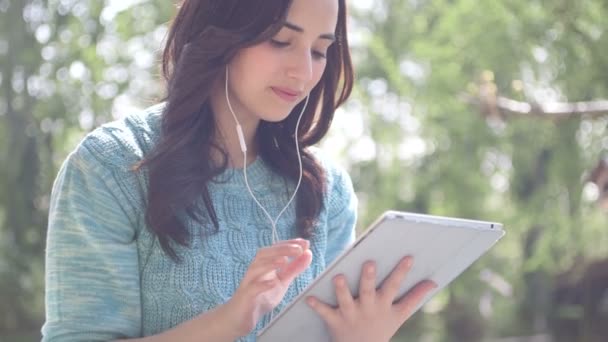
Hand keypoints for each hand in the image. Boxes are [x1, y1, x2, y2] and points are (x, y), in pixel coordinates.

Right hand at [224, 238, 312, 337]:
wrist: (240, 317)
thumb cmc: (261, 297)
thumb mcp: (282, 281)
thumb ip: (294, 268)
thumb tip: (308, 253)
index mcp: (264, 264)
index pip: (275, 249)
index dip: (289, 244)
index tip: (305, 243)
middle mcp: (255, 270)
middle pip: (264, 253)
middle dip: (281, 249)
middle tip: (298, 249)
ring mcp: (249, 282)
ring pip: (256, 268)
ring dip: (270, 263)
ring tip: (284, 261)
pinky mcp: (245, 296)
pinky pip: (252, 288)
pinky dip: (262, 285)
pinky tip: (273, 283)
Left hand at [306, 256, 436, 341]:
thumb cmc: (381, 328)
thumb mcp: (399, 315)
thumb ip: (415, 297)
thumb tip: (434, 282)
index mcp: (384, 305)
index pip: (395, 286)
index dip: (402, 272)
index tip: (408, 257)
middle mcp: (368, 309)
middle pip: (369, 291)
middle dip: (369, 278)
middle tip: (369, 263)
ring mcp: (351, 315)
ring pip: (346, 300)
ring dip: (341, 289)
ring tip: (338, 277)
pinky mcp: (335, 322)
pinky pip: (325, 313)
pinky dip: (317, 306)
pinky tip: (308, 298)